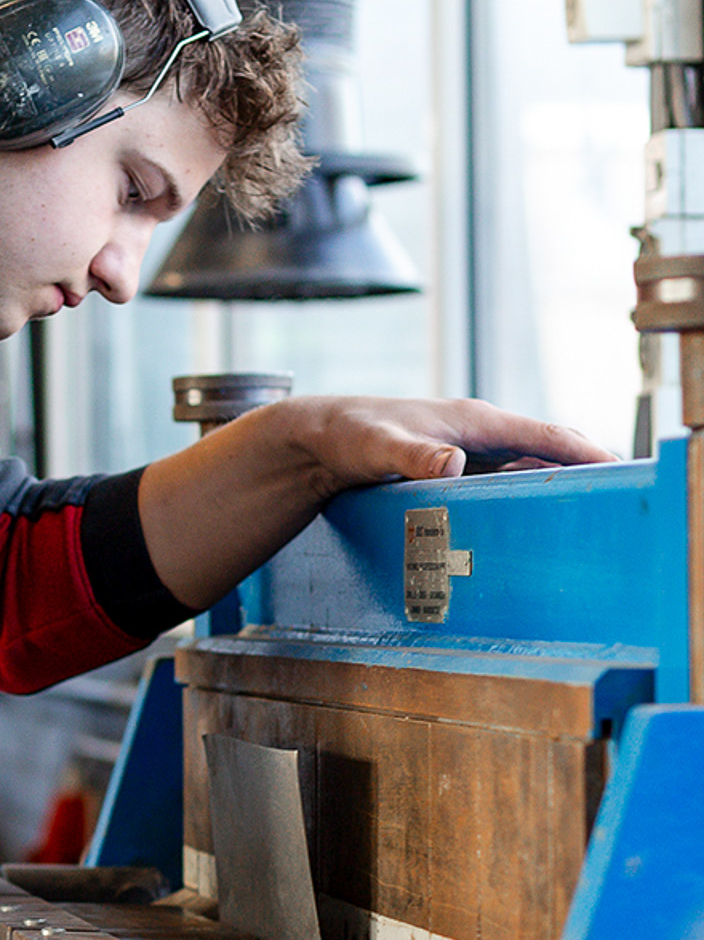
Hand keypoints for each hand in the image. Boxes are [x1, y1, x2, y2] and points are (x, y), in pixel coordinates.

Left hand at [284, 395, 614, 503]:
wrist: (318, 437)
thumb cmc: (349, 435)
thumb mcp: (381, 448)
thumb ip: (414, 456)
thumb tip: (453, 463)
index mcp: (475, 420)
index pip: (546, 434)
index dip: (584, 453)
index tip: (620, 469)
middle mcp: (477, 431)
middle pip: (545, 448)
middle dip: (581, 468)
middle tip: (615, 498)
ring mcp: (467, 448)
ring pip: (525, 465)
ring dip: (553, 484)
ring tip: (583, 516)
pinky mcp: (453, 465)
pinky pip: (500, 478)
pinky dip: (521, 493)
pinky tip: (529, 518)